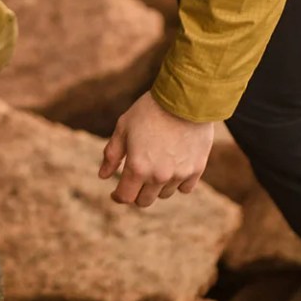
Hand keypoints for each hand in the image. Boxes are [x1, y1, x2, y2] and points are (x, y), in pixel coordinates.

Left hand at [99, 89, 214, 209]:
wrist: (185, 98)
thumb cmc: (150, 110)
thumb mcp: (124, 127)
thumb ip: (112, 154)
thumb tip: (103, 176)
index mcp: (137, 167)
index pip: (125, 197)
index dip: (118, 196)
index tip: (116, 192)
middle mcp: (158, 176)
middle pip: (144, 201)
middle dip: (137, 192)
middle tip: (137, 178)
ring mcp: (179, 174)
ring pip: (164, 194)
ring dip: (157, 186)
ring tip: (157, 165)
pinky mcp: (196, 169)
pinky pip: (185, 188)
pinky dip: (178, 182)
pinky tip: (174, 168)